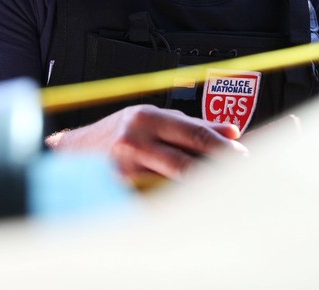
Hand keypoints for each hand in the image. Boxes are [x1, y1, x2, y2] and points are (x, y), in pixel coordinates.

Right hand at [46, 105, 246, 183]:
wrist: (74, 152)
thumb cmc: (115, 134)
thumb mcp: (150, 119)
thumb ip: (192, 124)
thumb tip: (232, 131)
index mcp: (146, 117)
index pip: (194, 133)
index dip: (221, 147)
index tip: (244, 156)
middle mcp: (135, 139)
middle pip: (186, 160)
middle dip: (216, 170)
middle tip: (240, 177)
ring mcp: (126, 167)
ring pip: (173, 181)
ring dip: (199, 186)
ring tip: (220, 189)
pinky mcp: (119, 188)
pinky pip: (156, 195)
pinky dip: (176, 198)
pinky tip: (190, 200)